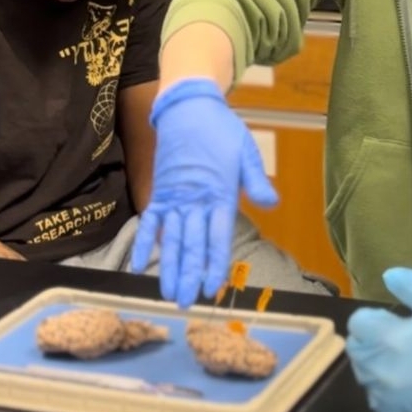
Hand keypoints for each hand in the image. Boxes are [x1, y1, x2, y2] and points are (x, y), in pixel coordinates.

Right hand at [130, 78, 276, 307]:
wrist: (188, 108)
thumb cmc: (222, 131)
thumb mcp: (246, 151)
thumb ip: (256, 181)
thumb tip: (273, 203)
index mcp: (218, 194)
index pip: (217, 237)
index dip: (214, 263)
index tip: (211, 287)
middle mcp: (194, 201)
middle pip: (191, 245)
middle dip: (189, 275)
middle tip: (185, 303)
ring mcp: (174, 198)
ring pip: (170, 239)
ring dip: (168, 267)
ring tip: (167, 293)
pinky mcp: (160, 192)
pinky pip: (149, 222)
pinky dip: (142, 243)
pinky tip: (138, 265)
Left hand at [345, 267, 411, 411]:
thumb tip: (388, 275)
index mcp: (391, 340)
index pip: (358, 323)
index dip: (374, 318)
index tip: (393, 321)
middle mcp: (382, 371)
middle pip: (356, 347)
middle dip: (372, 339)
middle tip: (397, 337)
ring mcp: (385, 394)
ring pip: (362, 370)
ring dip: (375, 361)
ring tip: (402, 356)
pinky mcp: (390, 411)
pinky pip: (373, 392)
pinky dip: (383, 384)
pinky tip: (404, 376)